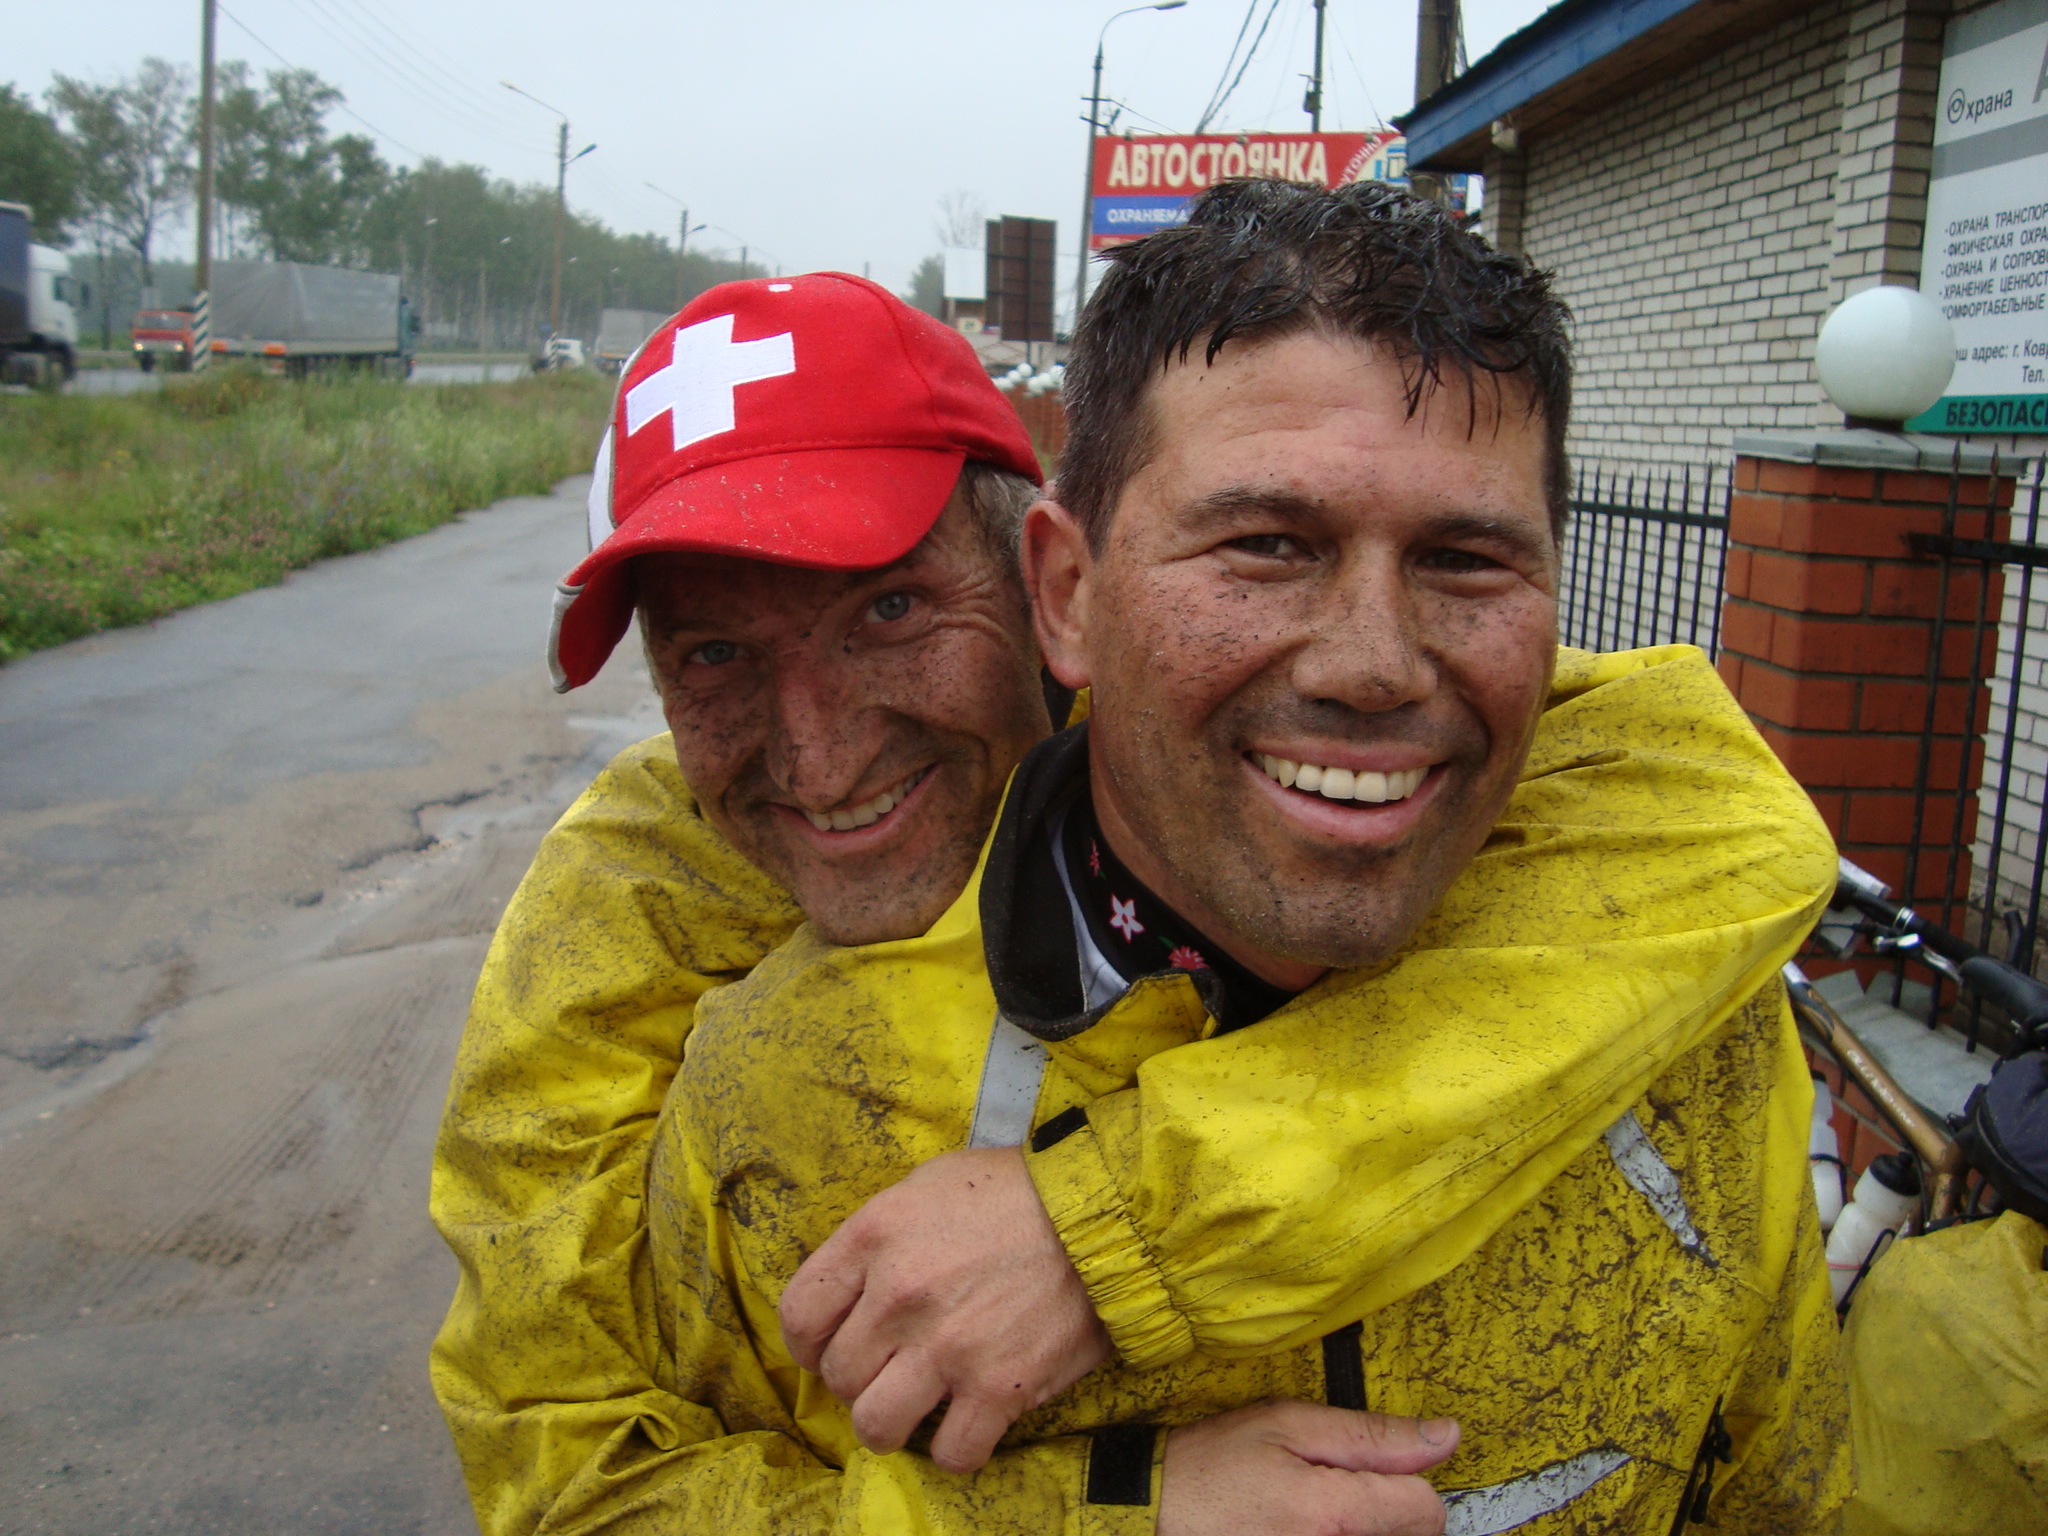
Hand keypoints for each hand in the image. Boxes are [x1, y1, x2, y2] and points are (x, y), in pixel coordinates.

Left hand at [780, 1146, 1112, 1472]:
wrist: (1101, 1215)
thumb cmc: (1015, 1193)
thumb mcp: (928, 1185)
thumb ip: (879, 1236)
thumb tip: (851, 1286)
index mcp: (875, 1236)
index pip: (800, 1314)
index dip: (809, 1342)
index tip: (829, 1348)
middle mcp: (900, 1295)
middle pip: (838, 1375)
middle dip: (860, 1379)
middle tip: (891, 1370)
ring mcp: (946, 1347)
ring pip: (875, 1426)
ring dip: (892, 1423)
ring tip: (918, 1407)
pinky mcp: (997, 1388)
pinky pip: (950, 1454)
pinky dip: (955, 1449)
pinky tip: (969, 1424)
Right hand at [1160, 1400, 1457, 1535]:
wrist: (1156, 1509)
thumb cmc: (1215, 1462)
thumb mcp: (1289, 1423)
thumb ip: (1374, 1434)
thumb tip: (1447, 1436)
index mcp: (1334, 1513)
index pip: (1427, 1511)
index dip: (1411, 1481)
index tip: (1377, 1469)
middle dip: (1386, 1510)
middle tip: (1336, 1488)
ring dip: (1364, 1529)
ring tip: (1315, 1513)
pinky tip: (1305, 1529)